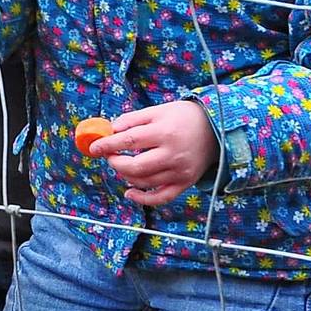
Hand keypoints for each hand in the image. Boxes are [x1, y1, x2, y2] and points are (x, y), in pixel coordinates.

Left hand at [98, 100, 217, 206]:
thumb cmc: (182, 117)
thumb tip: (109, 131)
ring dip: (126, 175)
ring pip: (144, 182)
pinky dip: (142, 199)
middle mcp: (173, 154)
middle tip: (110, 156)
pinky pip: (161, 197)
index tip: (94, 147)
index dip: (107, 145)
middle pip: (135, 166)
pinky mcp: (185, 182)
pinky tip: (129, 192)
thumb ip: (132, 120)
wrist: (216, 127)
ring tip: (122, 165)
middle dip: (115, 163)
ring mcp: (180, 171)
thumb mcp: (158, 111)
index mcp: (165, 132)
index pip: (129, 141)